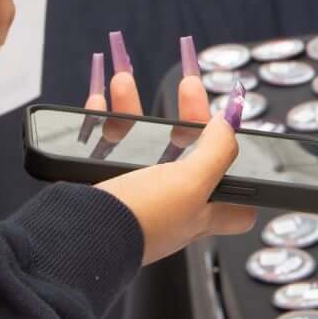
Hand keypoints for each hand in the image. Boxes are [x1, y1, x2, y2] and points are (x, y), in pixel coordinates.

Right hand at [98, 73, 257, 262]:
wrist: (76, 237)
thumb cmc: (139, 218)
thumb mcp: (192, 183)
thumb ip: (217, 152)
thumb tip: (228, 125)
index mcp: (199, 213)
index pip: (234, 207)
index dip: (241, 179)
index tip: (235, 146)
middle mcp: (170, 206)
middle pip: (188, 156)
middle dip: (188, 116)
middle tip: (187, 86)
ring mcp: (135, 195)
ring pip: (142, 143)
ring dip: (134, 107)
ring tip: (123, 81)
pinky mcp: (100, 187)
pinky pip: (103, 146)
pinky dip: (101, 121)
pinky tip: (99, 102)